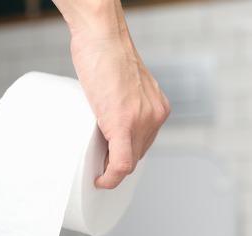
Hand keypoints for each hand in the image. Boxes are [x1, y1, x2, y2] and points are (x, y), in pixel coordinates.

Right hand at [53, 0, 170, 188]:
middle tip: (97, 163)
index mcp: (157, 107)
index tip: (111, 163)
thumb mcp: (123, 85)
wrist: (101, 37)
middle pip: (137, 154)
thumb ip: (124, 104)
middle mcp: (154, 115)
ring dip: (111, 169)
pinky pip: (122, 162)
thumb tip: (106, 122)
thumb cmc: (106, 53)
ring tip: (94, 166)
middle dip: (117, 163)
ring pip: (129, 161)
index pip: (144, 144)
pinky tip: (101, 180)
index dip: (126, 156)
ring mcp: (141, 120)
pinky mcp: (123, 123)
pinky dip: (111, 177)